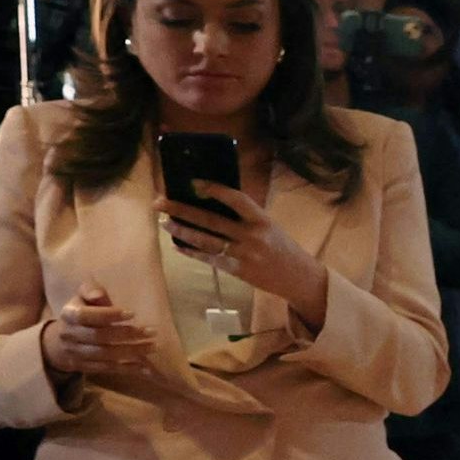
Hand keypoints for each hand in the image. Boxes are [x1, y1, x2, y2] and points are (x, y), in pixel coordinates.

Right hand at [39, 290, 152, 379]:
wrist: (59, 342)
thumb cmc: (80, 312)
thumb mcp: (81, 297)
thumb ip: (90, 290)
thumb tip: (99, 294)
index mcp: (69, 315)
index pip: (86, 316)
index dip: (109, 315)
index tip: (133, 314)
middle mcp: (69, 335)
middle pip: (99, 337)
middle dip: (127, 334)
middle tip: (152, 331)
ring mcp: (76, 353)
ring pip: (105, 355)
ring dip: (131, 352)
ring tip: (153, 346)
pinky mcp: (84, 367)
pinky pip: (107, 369)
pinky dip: (128, 369)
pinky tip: (146, 368)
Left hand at [160, 184, 326, 315]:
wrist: (298, 277)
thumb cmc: (282, 247)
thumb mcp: (269, 226)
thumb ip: (246, 217)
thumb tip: (212, 203)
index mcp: (262, 220)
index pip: (236, 199)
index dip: (214, 189)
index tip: (193, 182)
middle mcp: (252, 236)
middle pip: (211, 220)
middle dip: (182, 210)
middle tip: (160, 203)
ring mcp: (244, 254)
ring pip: (205, 240)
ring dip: (181, 231)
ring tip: (164, 224)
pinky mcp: (238, 270)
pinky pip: (210, 258)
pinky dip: (192, 251)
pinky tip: (178, 246)